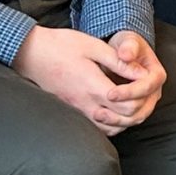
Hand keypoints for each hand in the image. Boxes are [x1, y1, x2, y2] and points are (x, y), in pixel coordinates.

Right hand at [15, 25, 155, 135]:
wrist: (31, 54)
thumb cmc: (62, 46)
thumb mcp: (93, 47)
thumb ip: (119, 62)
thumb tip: (141, 73)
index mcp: (93, 86)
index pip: (128, 104)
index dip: (142, 96)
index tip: (144, 81)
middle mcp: (86, 103)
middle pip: (122, 118)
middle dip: (138, 108)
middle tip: (144, 93)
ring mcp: (77, 110)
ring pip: (110, 128)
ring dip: (126, 119)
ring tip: (133, 103)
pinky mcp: (71, 112)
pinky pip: (96, 128)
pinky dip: (111, 124)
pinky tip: (115, 111)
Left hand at [102, 29, 167, 128]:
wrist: (124, 54)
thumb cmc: (127, 46)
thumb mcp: (129, 41)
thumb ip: (128, 46)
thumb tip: (126, 55)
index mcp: (156, 75)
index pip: (147, 87)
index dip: (129, 92)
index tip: (111, 93)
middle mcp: (154, 92)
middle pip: (143, 107)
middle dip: (122, 109)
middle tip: (102, 107)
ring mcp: (146, 103)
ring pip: (136, 118)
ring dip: (117, 120)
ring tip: (98, 116)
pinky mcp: (135, 110)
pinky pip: (127, 122)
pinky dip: (115, 124)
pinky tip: (100, 120)